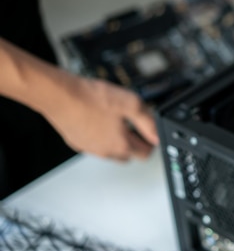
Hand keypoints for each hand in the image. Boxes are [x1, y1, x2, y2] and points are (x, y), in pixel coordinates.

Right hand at [44, 76, 158, 160]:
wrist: (59, 95)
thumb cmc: (91, 98)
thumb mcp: (131, 104)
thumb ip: (148, 122)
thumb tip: (158, 136)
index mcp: (121, 145)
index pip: (144, 154)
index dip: (152, 143)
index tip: (152, 134)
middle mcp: (105, 152)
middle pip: (128, 155)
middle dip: (136, 145)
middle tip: (137, 129)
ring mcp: (89, 149)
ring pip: (110, 151)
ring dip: (118, 142)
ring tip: (118, 123)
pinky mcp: (76, 142)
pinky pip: (94, 144)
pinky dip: (100, 136)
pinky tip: (99, 120)